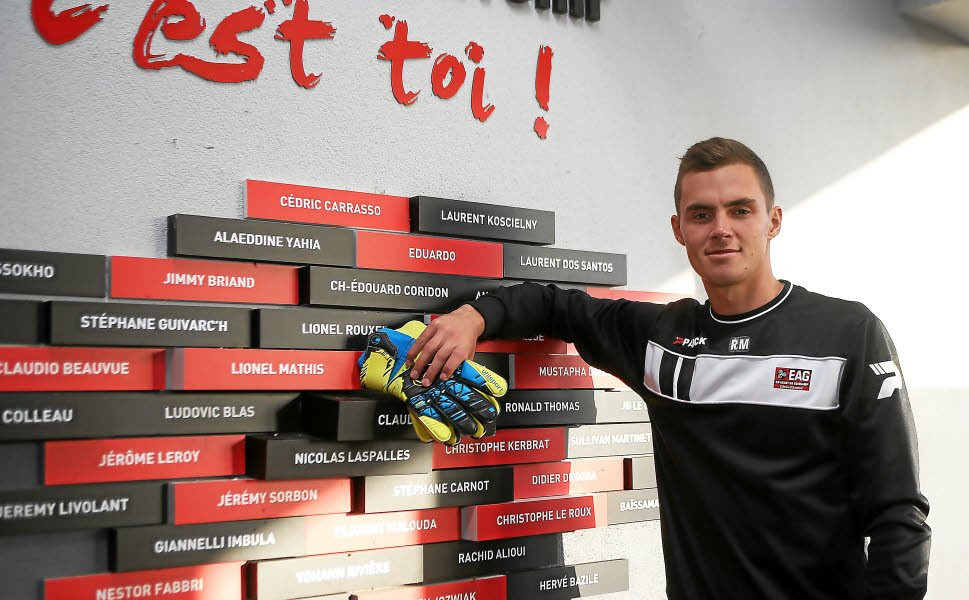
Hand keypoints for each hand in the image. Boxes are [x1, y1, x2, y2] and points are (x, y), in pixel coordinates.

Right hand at [358, 320, 503, 444]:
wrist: (468, 318)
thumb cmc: (467, 338)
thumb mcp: (470, 352)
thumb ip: (462, 365)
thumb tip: (454, 381)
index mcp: (462, 346)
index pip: (454, 359)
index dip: (447, 369)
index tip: (441, 379)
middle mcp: (452, 338)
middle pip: (439, 356)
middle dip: (430, 370)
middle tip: (424, 382)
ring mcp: (442, 331)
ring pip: (428, 348)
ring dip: (420, 362)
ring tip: (414, 373)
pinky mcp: (433, 326)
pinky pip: (421, 339)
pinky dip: (414, 350)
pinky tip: (410, 359)